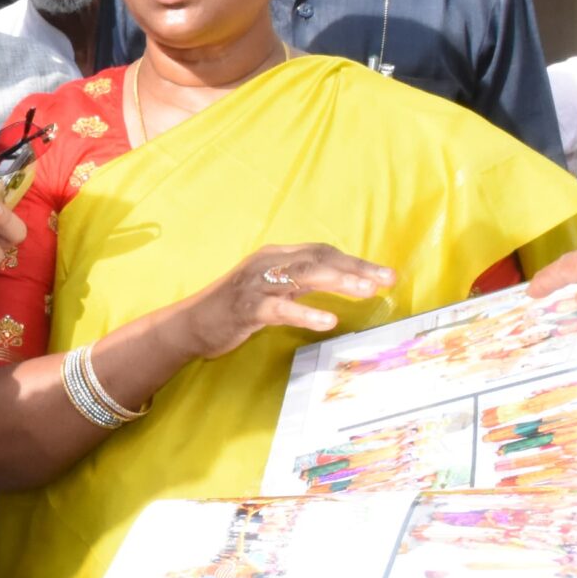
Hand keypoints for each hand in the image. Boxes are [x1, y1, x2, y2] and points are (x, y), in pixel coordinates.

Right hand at [176, 244, 394, 358]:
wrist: (189, 325)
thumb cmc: (233, 310)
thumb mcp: (271, 290)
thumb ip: (299, 284)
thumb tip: (339, 283)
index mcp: (275, 256)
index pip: (322, 252)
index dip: (354, 261)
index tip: (385, 274)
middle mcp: (267, 263)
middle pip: (318, 259)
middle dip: (355, 268)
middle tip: (386, 279)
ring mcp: (255, 284)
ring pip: (303, 276)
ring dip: (337, 281)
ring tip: (366, 291)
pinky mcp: (246, 307)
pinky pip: (280, 308)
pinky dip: (305, 312)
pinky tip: (327, 319)